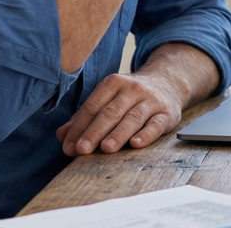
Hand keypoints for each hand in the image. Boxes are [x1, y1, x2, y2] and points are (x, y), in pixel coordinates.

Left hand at [56, 72, 183, 154]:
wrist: (169, 81)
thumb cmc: (131, 96)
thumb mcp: (109, 98)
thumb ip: (86, 116)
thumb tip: (62, 135)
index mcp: (113, 83)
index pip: (92, 107)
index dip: (79, 127)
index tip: (69, 146)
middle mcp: (132, 89)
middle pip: (111, 112)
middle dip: (95, 131)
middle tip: (82, 149)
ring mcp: (151, 100)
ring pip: (133, 118)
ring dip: (119, 133)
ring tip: (106, 148)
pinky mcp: (167, 113)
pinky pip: (156, 124)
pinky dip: (146, 134)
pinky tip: (136, 143)